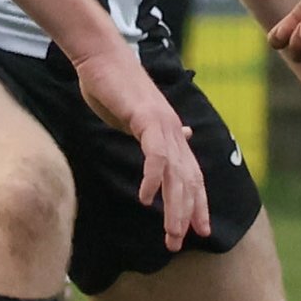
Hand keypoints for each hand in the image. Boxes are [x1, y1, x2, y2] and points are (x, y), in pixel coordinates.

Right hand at [71, 47, 209, 250]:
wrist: (101, 57)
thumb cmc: (114, 87)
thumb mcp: (138, 117)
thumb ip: (155, 133)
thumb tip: (181, 138)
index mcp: (172, 134)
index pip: (192, 176)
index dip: (197, 204)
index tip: (198, 231)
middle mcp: (174, 131)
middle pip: (189, 180)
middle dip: (187, 214)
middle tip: (179, 243)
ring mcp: (163, 124)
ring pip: (176, 174)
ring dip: (174, 206)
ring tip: (170, 232)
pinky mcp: (146, 118)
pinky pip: (155, 154)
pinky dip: (153, 178)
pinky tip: (147, 199)